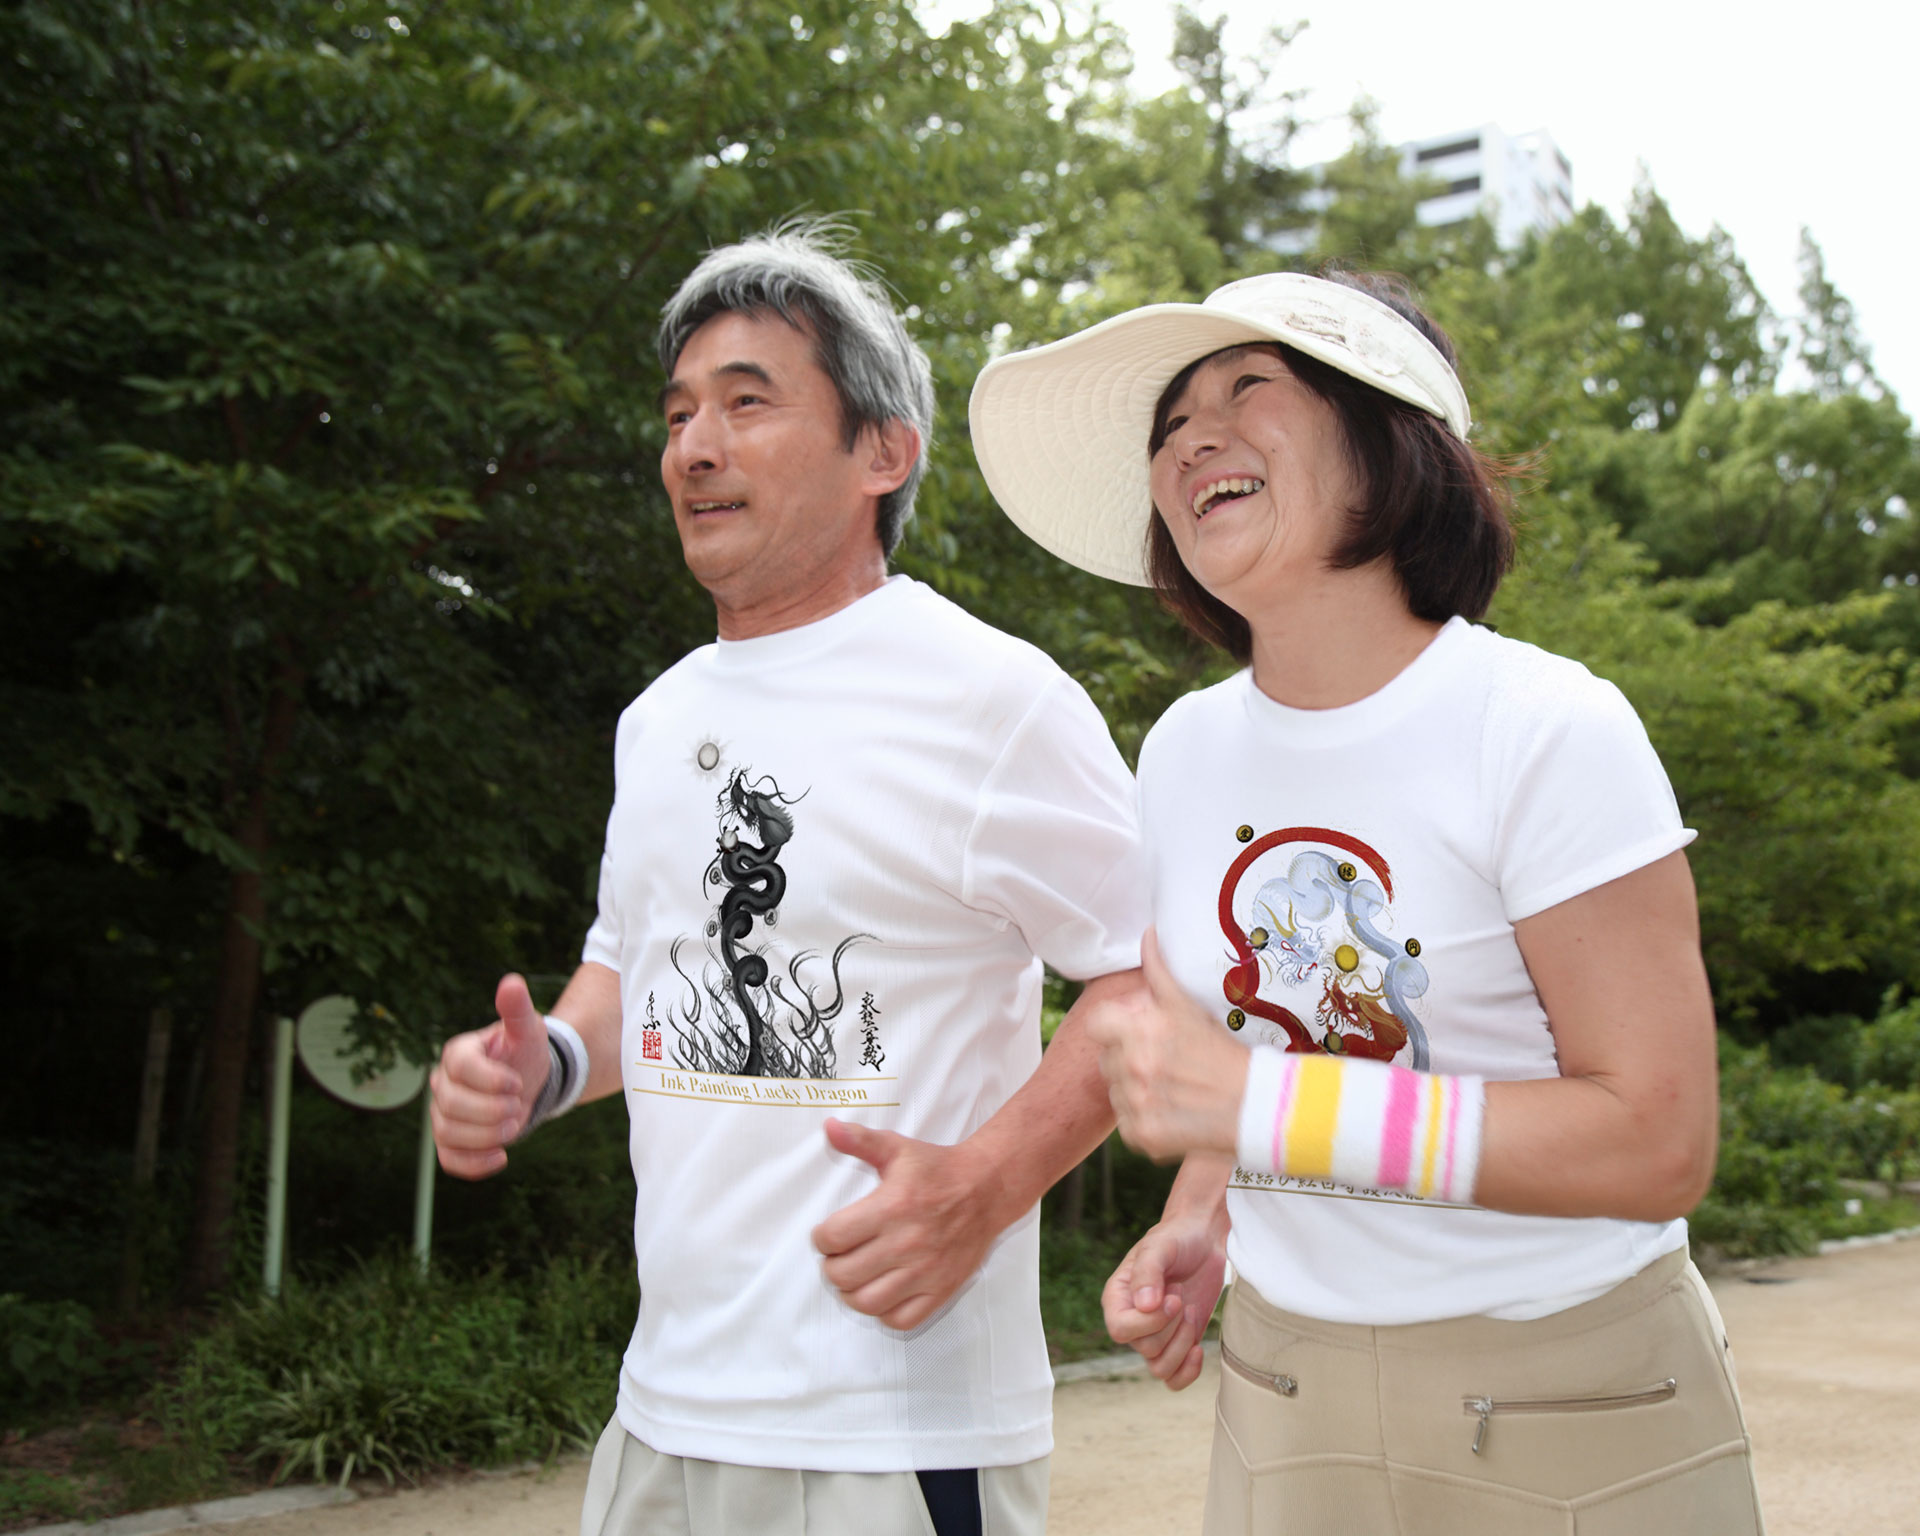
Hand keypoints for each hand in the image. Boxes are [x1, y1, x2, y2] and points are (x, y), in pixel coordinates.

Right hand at [428, 972, 550, 1178]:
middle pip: (451, 1105)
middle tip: (518, 1106)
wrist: (526, 1083)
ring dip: (486, 1137)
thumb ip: (518, 1009)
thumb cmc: (523, 1052)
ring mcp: (443, 1114)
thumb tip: (512, 982)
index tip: (517, 1083)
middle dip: (490, 1112)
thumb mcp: (526, 1029)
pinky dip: (474, 1164)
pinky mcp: (451, 1141)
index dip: (490, 1080)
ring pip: (448, 1134)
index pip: (461, 1068)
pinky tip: (502, 1157)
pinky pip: (450, 1159)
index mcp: (458, 1054)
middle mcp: (443, 1084)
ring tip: (515, 1126)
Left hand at [811, 1119, 1005, 1330]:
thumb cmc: (937, 1169)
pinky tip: (882, 1291)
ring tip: (856, 1276)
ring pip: (867, 1302)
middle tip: (839, 1255)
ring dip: (852, 1292)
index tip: (829, 1234)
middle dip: (832, 1266)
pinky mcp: (942, 1289)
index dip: (822, 1238)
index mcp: (892, 1207)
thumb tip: (829, 1127)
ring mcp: (926, 1271)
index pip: (833, 1237)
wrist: (987, 1188)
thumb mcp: (897, 1148)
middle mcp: (907, 1243)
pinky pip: (901, 1319)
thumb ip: (860, 1141)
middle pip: (844, 1274)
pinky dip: (883, 1312)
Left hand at [1084, 929, 1249, 1160]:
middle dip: (1127, 1059)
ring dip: (1135, 1090)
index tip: (1130, 1033)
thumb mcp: (1189, 1008)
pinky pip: (1128, 1124)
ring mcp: (1136, 1103)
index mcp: (1141, 1030)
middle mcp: (1133, 1066)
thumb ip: (1160, 971)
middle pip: (1106, 1059)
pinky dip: (1145, 1120)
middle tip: (1163, 1063)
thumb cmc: (1225, 1053)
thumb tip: (1148, 933)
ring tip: (1172, 1089)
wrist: (1258, 1106)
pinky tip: (1173, 1112)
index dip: (1112, 1028)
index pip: (1098, 1024)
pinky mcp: (1143, 1135)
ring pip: (1116, 1093)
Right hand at [1101, 1214, 1228, 1390]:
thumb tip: (1144, 1306)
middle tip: (1183, 1296)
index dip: (1150, 1322)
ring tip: (1191, 1312)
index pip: (1120, 1330)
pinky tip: (1200, 1347)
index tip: (1175, 1299)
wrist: (1203, 1240)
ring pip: (1160, 1369)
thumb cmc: (1177, 1239)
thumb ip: (1148, 1272)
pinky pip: (1174, 1379)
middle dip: (1173, 1327)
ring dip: (1183, 1345)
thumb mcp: (1160, 1247)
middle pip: (1146, 1349)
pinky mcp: (1178, 1345)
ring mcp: (1156, 1336)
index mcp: (1118, 1299)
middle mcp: (1132, 1322)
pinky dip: (1188, 1372)